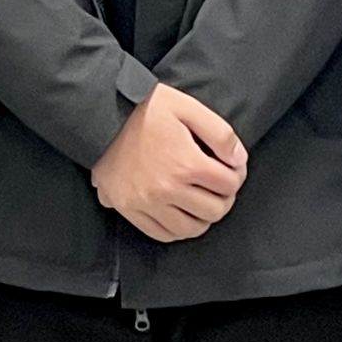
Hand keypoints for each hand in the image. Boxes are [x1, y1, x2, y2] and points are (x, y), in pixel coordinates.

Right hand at [92, 84, 248, 242]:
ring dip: (203, 217)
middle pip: (214, 210)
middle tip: (220, 184)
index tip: (232, 167)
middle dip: (224, 197)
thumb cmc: (146, 107)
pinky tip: (181, 213)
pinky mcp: (129, 209)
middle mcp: (167, 189)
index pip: (229, 184)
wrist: (102, 114)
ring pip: (191, 229)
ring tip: (202, 200)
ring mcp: (146, 203)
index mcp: (185, 163)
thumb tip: (238, 159)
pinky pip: (162, 234)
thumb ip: (220, 133)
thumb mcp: (187, 107)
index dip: (237, 174)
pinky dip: (178, 229)